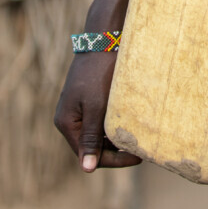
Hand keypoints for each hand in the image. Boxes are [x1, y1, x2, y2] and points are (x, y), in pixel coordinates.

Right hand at [53, 53, 140, 171]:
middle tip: (141, 149)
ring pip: (98, 134)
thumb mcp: (97, 108)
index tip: (138, 158)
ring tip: (138, 137)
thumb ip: (91, 138)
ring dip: (116, 138)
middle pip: (93, 146)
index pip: (89, 155)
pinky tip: (130, 122)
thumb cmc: (100, 73)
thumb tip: (86, 170)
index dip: (114, 160)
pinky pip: (100, 120)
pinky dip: (113, 124)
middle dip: (116, 150)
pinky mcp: (87, 99)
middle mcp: (68, 119)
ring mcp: (77, 108)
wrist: (103, 38)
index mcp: (66, 123)